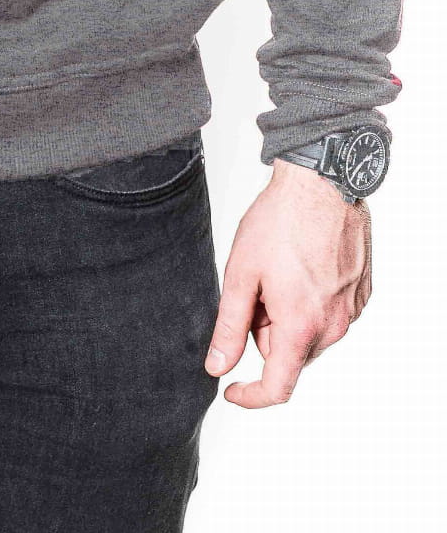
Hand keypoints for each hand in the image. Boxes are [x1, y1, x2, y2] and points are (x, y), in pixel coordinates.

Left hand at [204, 159, 372, 406]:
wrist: (322, 182)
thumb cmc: (281, 221)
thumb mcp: (241, 273)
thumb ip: (229, 327)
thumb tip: (217, 367)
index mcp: (301, 327)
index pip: (278, 388)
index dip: (250, 396)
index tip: (231, 389)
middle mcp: (334, 326)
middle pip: (289, 353)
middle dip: (265, 332)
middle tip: (255, 287)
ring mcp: (351, 310)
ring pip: (309, 333)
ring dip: (289, 316)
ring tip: (280, 270)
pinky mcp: (362, 293)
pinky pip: (329, 313)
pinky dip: (311, 301)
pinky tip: (302, 265)